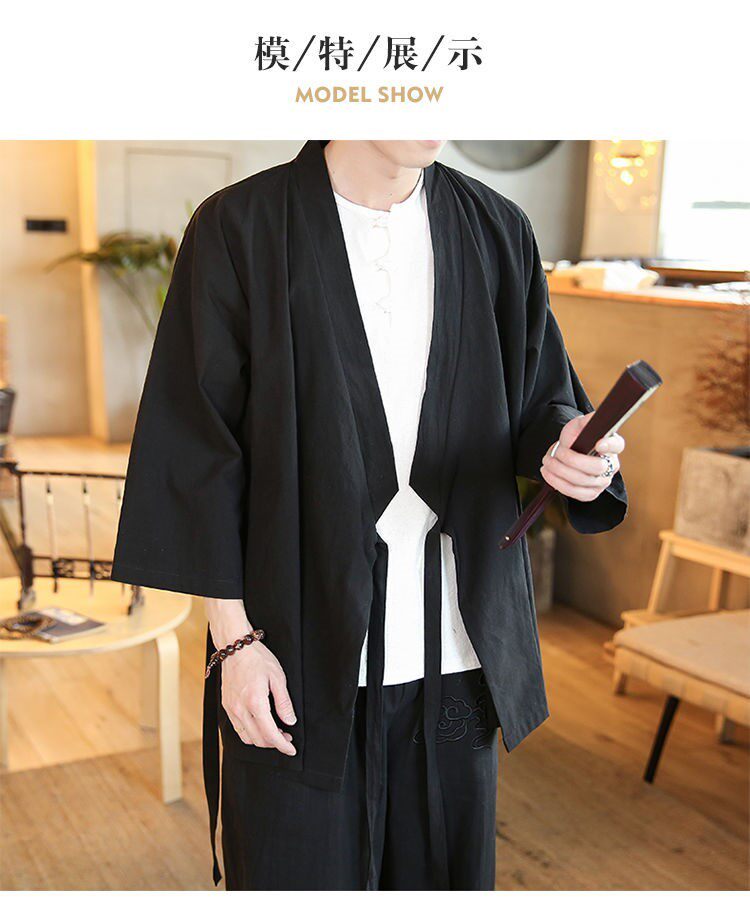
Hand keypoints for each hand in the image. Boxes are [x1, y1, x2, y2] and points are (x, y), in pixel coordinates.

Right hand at [220, 639, 297, 755]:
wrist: (235, 647)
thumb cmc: (258, 658)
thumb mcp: (278, 677)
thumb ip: (284, 702)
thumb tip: (290, 721)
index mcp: (255, 702)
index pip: (270, 734)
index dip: (282, 745)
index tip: (291, 749)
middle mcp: (240, 709)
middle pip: (258, 739)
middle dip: (274, 743)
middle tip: (287, 737)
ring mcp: (231, 709)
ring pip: (246, 738)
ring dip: (261, 740)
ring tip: (275, 732)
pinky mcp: (226, 706)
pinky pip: (238, 729)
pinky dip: (250, 733)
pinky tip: (260, 725)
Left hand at [540, 412, 623, 501]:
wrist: (568, 452)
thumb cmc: (577, 437)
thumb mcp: (579, 424)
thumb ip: (586, 420)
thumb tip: (594, 417)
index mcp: (613, 445)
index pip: (617, 445)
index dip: (609, 445)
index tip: (598, 443)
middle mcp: (611, 465)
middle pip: (596, 467)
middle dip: (572, 460)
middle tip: (558, 452)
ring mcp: (602, 481)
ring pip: (582, 481)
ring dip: (560, 471)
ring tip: (547, 461)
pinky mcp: (590, 493)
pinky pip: (575, 493)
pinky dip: (558, 483)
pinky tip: (548, 473)